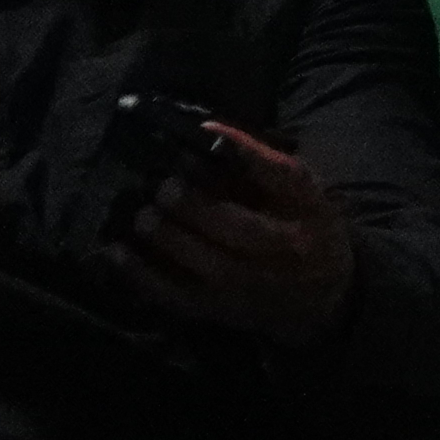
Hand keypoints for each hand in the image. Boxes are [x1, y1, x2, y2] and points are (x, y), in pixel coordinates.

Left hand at [121, 122, 361, 343]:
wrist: (322, 300)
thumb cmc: (309, 230)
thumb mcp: (307, 193)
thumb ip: (265, 165)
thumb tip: (209, 131)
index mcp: (308, 213)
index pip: (282, 179)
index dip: (244, 154)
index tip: (206, 131)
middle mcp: (281, 252)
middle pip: (239, 230)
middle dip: (196, 207)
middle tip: (163, 186)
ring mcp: (247, 286)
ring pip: (204, 265)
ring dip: (168, 239)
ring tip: (143, 215)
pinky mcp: (217, 309)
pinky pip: (174, 295)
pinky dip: (141, 275)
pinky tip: (117, 252)